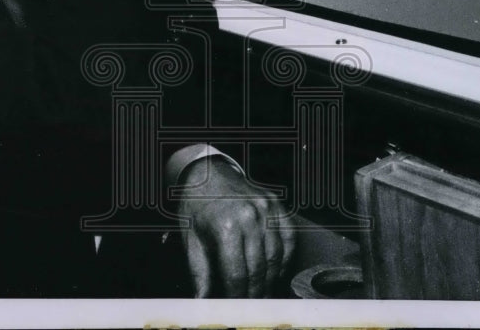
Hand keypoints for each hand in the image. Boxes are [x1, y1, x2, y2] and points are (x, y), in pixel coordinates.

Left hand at [177, 156, 294, 297]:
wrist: (207, 172)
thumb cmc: (197, 205)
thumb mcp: (191, 238)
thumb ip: (200, 272)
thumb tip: (203, 301)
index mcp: (225, 226)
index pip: (237, 273)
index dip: (238, 295)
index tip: (237, 307)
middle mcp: (249, 216)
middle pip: (259, 267)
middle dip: (256, 292)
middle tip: (253, 305)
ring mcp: (266, 208)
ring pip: (276, 255)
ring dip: (271, 278)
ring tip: (264, 292)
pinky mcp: (275, 204)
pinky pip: (288, 237)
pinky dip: (285, 257)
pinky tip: (276, 270)